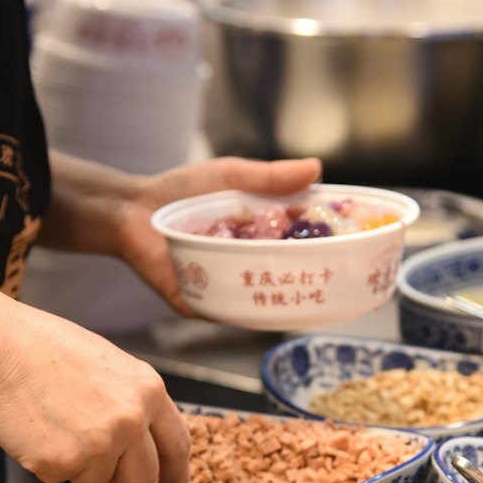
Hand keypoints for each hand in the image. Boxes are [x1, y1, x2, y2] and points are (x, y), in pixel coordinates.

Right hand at [0, 304, 190, 482]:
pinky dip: (49, 464)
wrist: (1, 349)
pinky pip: (62, 480)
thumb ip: (135, 406)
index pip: (177, 446)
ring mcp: (98, 444)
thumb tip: (144, 446)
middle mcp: (131, 420)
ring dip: (79, 467)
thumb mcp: (112, 368)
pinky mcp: (63, 462)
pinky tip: (40, 432)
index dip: (176, 477)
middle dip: (122, 478)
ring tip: (59, 427)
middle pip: (142, 480)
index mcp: (148, 392)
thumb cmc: (48, 352)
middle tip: (95, 457)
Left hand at [117, 155, 321, 314]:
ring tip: (310, 293)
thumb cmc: (178, 191)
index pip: (299, 248)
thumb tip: (316, 169)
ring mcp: (224, 289)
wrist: (130, 211)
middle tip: (339, 276)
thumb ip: (270, 176)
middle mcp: (245, 268)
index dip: (326, 250)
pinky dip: (245, 312)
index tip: (353, 248)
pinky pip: (227, 314)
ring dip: (285, 299)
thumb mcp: (230, 175)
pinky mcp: (199, 305)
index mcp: (258, 239)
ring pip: (262, 303)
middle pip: (287, 280)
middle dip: (314, 281)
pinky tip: (264, 306)